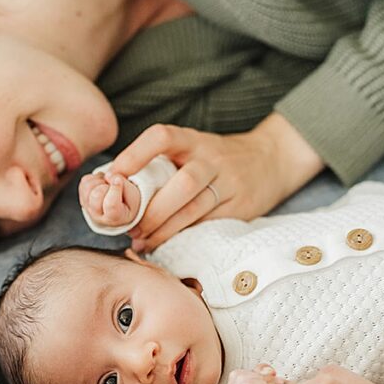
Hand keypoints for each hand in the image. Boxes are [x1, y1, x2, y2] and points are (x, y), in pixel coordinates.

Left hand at [78, 171, 141, 227]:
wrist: (120, 207)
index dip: (115, 188)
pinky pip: (85, 181)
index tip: (119, 180)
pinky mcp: (83, 198)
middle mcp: (98, 216)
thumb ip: (124, 184)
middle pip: (96, 195)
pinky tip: (103, 183)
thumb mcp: (133, 195)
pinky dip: (94, 178)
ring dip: (100, 180)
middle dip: (106, 185)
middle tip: (114, 185)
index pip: (111, 205)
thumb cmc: (128, 202)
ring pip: (88, 187)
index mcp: (115, 218)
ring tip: (109, 184)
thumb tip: (108, 175)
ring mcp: (88, 208)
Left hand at [109, 113, 323, 251]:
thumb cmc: (216, 158)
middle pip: (183, 183)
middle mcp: (212, 158)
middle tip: (130, 228)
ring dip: (165, 230)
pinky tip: (167, 246)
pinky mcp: (241, 207)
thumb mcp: (193, 148)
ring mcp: (230, 183)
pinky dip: (185, 237)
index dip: (136, 154)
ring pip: (196, 208)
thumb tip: (112, 187)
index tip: (114, 175)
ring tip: (143, 242)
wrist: (271, 159)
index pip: (162, 137)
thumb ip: (162, 163)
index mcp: (193, 140)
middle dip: (153, 211)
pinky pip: (209, 225)